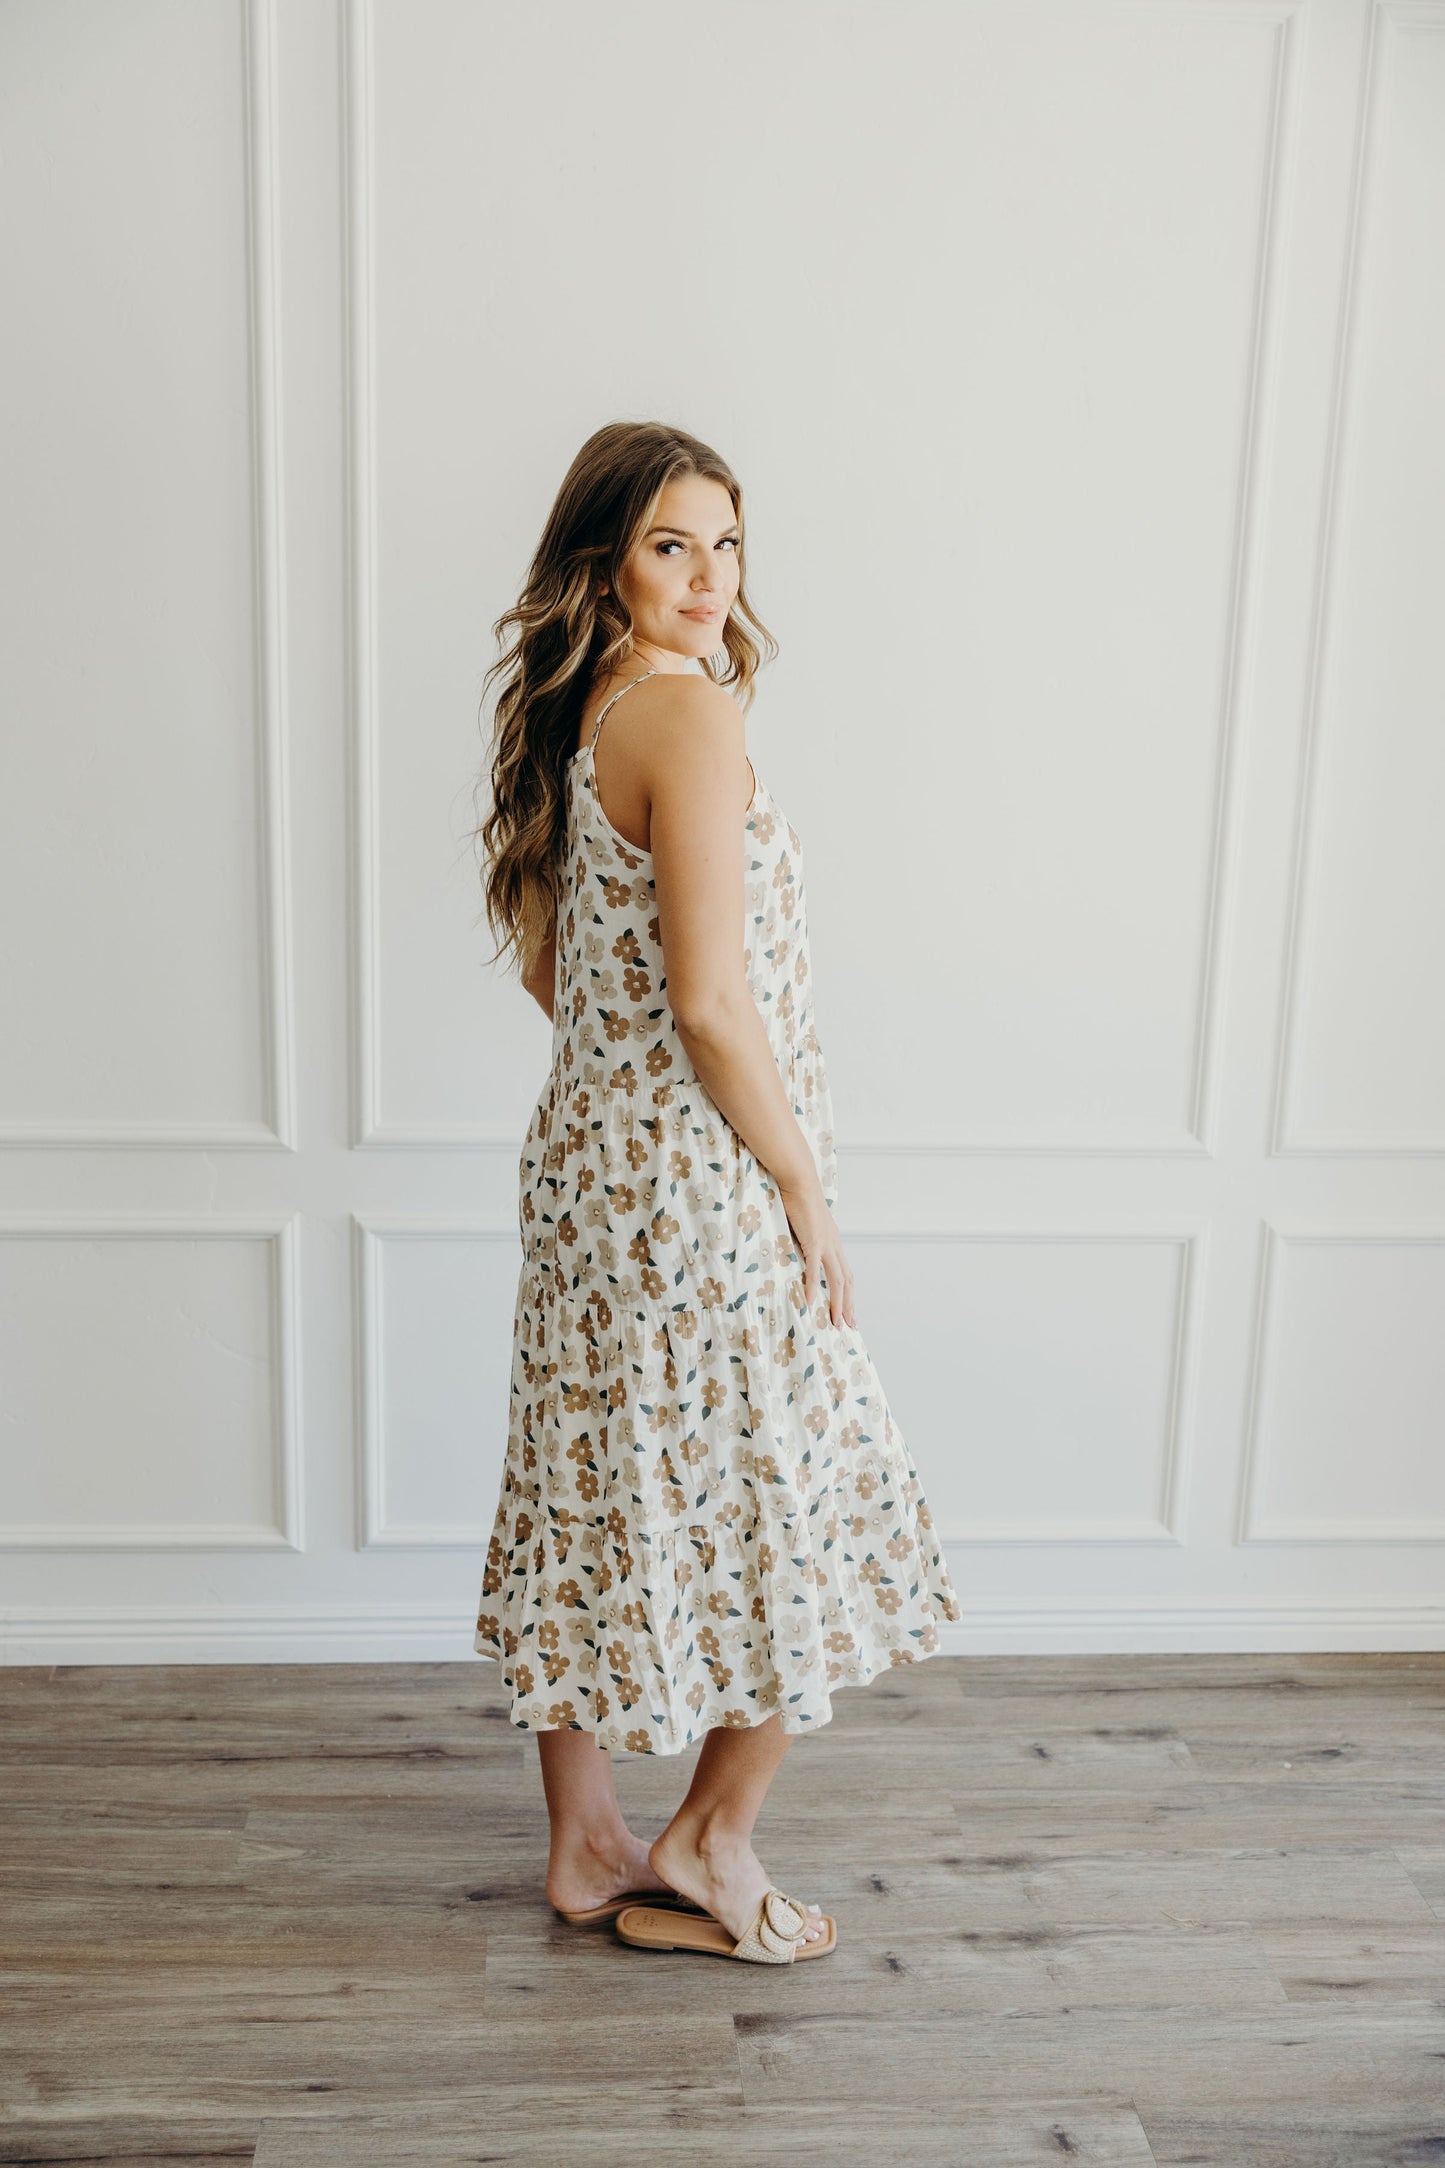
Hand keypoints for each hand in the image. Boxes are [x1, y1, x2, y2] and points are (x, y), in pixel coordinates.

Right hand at [777, 1172, 856, 1330]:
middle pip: (846, 1282)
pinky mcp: (812, 1241)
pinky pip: (813, 1269)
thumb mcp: (806, 1225)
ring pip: (836, 1280)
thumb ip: (806, 1240)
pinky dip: (812, 1287)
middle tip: (849, 1327)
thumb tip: (799, 1252)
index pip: (846, 1274)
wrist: (798, 1180)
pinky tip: (810, 1303)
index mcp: (833, 1242)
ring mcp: (825, 1244)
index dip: (849, 1295)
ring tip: (835, 1322)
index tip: (849, 1312)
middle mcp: (834, 1246)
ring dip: (837, 1303)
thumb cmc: (798, 1199)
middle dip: (848, 1306)